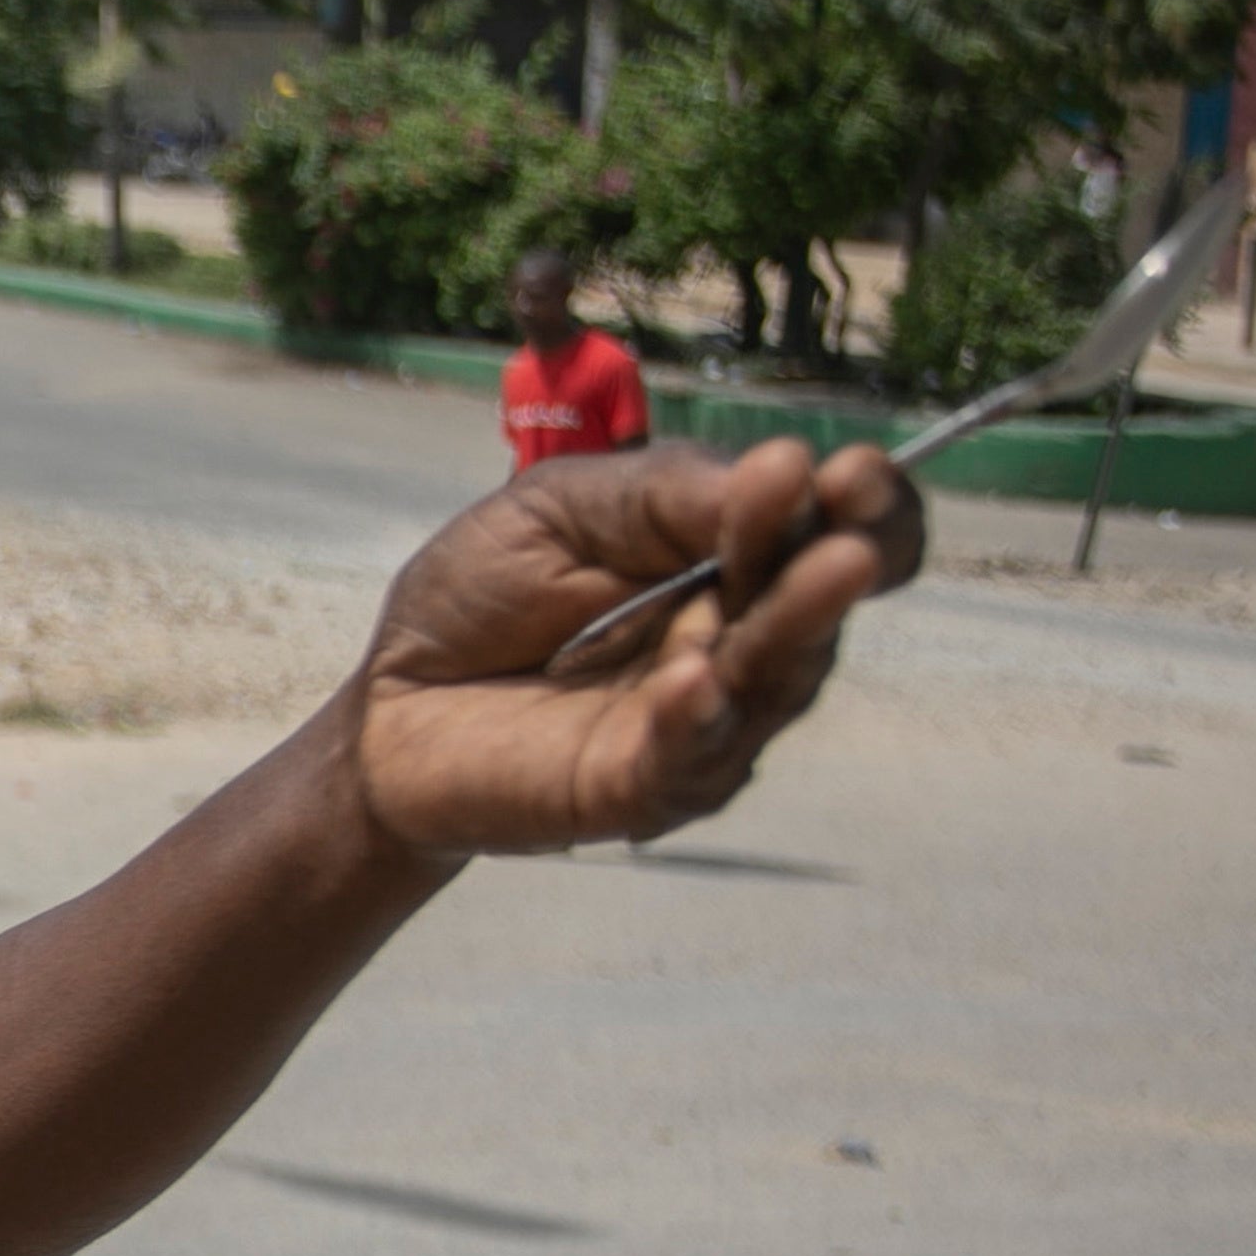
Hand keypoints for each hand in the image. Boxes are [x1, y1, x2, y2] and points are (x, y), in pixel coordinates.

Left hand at [353, 437, 921, 854]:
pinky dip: (694, 719)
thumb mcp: (560, 510)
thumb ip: (662, 494)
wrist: (389, 701)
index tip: (854, 474)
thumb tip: (785, 467)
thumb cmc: (481, 597)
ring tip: (829, 572)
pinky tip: (696, 679)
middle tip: (852, 528)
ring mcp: (701, 723)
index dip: (865, 506)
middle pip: (817, 607)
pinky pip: (684, 757)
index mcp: (730, 562)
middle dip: (840, 561)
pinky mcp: (641, 787)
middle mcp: (738, 644)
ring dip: (798, 626)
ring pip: (771, 682)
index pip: (831, 533)